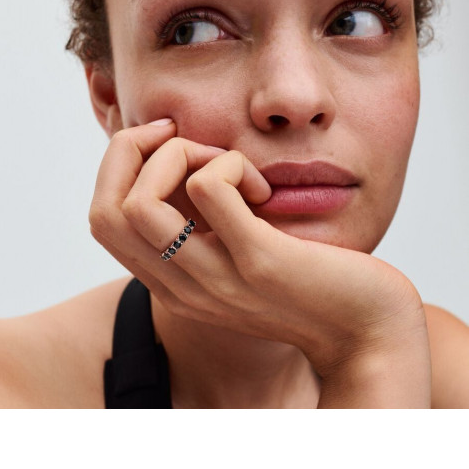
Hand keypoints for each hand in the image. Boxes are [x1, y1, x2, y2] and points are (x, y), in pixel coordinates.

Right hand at [90, 122, 430, 406]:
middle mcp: (180, 287)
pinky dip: (229, 166)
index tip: (165, 140)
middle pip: (104, 211)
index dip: (118, 166)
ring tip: (227, 165)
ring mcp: (215, 278)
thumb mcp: (239, 255)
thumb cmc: (308, 283)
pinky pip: (209, 191)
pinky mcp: (259, 261)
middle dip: (131, 150)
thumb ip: (206, 225)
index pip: (101, 220)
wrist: (366, 332)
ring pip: (140, 203)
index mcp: (171, 283)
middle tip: (183, 137)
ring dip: (179, 158)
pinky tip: (262, 186)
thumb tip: (187, 163)